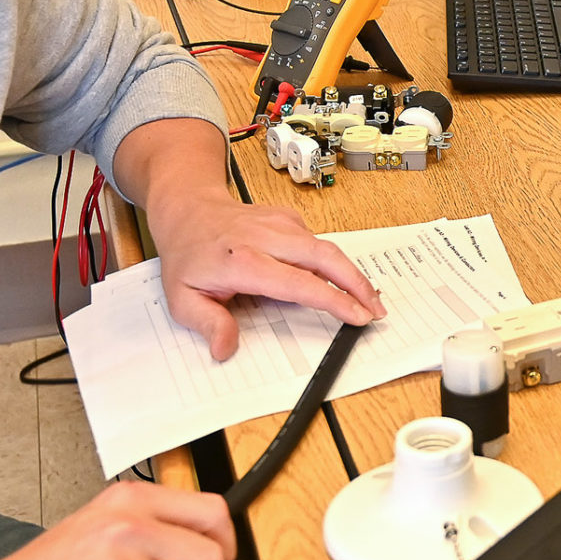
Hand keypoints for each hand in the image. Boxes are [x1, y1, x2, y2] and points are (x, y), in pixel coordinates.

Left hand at [148, 192, 384, 359]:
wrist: (188, 209)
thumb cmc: (188, 255)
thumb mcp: (183, 299)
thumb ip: (208, 325)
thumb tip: (226, 349)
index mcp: (243, 261)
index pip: (299, 283)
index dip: (334, 301)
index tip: (358, 316)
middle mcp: (266, 238)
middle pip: (326, 257)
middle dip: (358, 284)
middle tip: (377, 310)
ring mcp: (280, 224)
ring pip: (327, 248)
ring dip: (352, 274)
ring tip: (368, 299)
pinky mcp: (288, 218)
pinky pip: (316, 243)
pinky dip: (333, 262)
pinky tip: (339, 280)